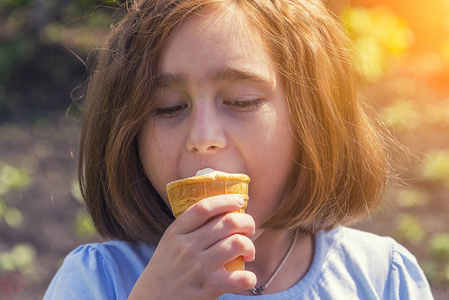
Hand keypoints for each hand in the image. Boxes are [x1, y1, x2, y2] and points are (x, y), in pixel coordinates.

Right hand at [128, 195, 256, 299]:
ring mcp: (198, 267)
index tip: (237, 201)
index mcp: (176, 232)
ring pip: (237, 243)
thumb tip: (221, 212)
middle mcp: (187, 247)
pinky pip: (239, 277)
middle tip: (249, 229)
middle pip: (228, 222)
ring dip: (250, 247)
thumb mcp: (169, 244)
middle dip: (247, 222)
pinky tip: (247, 278)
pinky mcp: (207, 288)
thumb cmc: (166, 271)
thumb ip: (189, 228)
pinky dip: (249, 277)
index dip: (225, 200)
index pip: (204, 208)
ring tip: (248, 253)